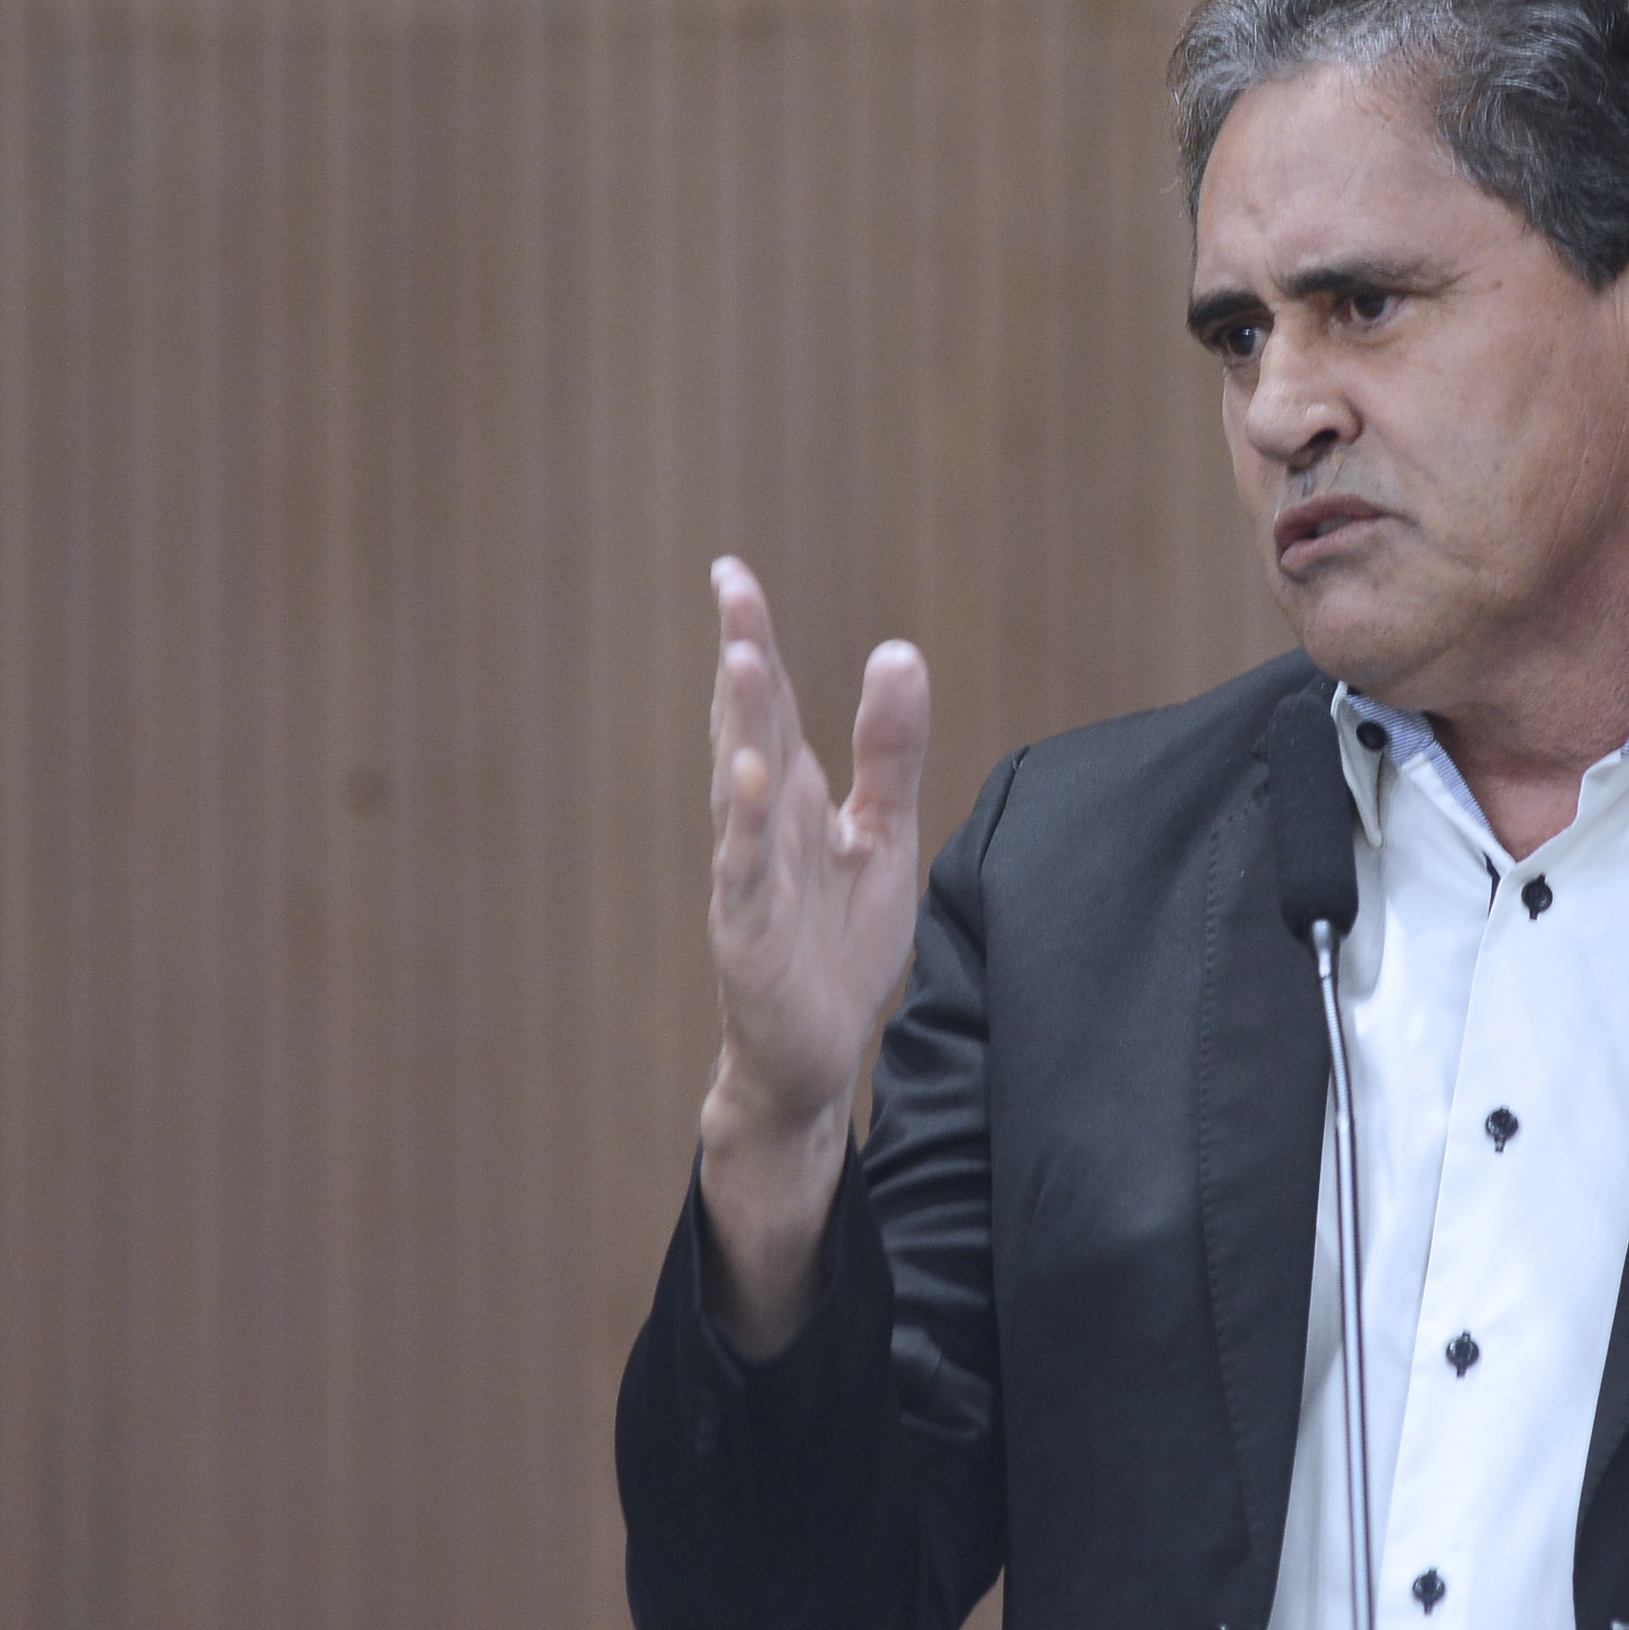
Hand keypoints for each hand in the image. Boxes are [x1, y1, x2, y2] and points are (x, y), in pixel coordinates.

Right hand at [697, 556, 931, 1352]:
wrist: (817, 1058)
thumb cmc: (840, 945)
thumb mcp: (883, 834)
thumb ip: (890, 749)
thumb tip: (898, 649)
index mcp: (792, 798)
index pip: (772, 704)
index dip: (753, 636)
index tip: (730, 571)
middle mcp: (761, 827)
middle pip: (751, 728)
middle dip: (742, 658)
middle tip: (732, 588)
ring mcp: (749, 880)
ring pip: (740, 789)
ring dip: (738, 724)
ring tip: (741, 657)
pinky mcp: (751, 937)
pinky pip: (745, 874)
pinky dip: (746, 827)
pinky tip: (750, 777)